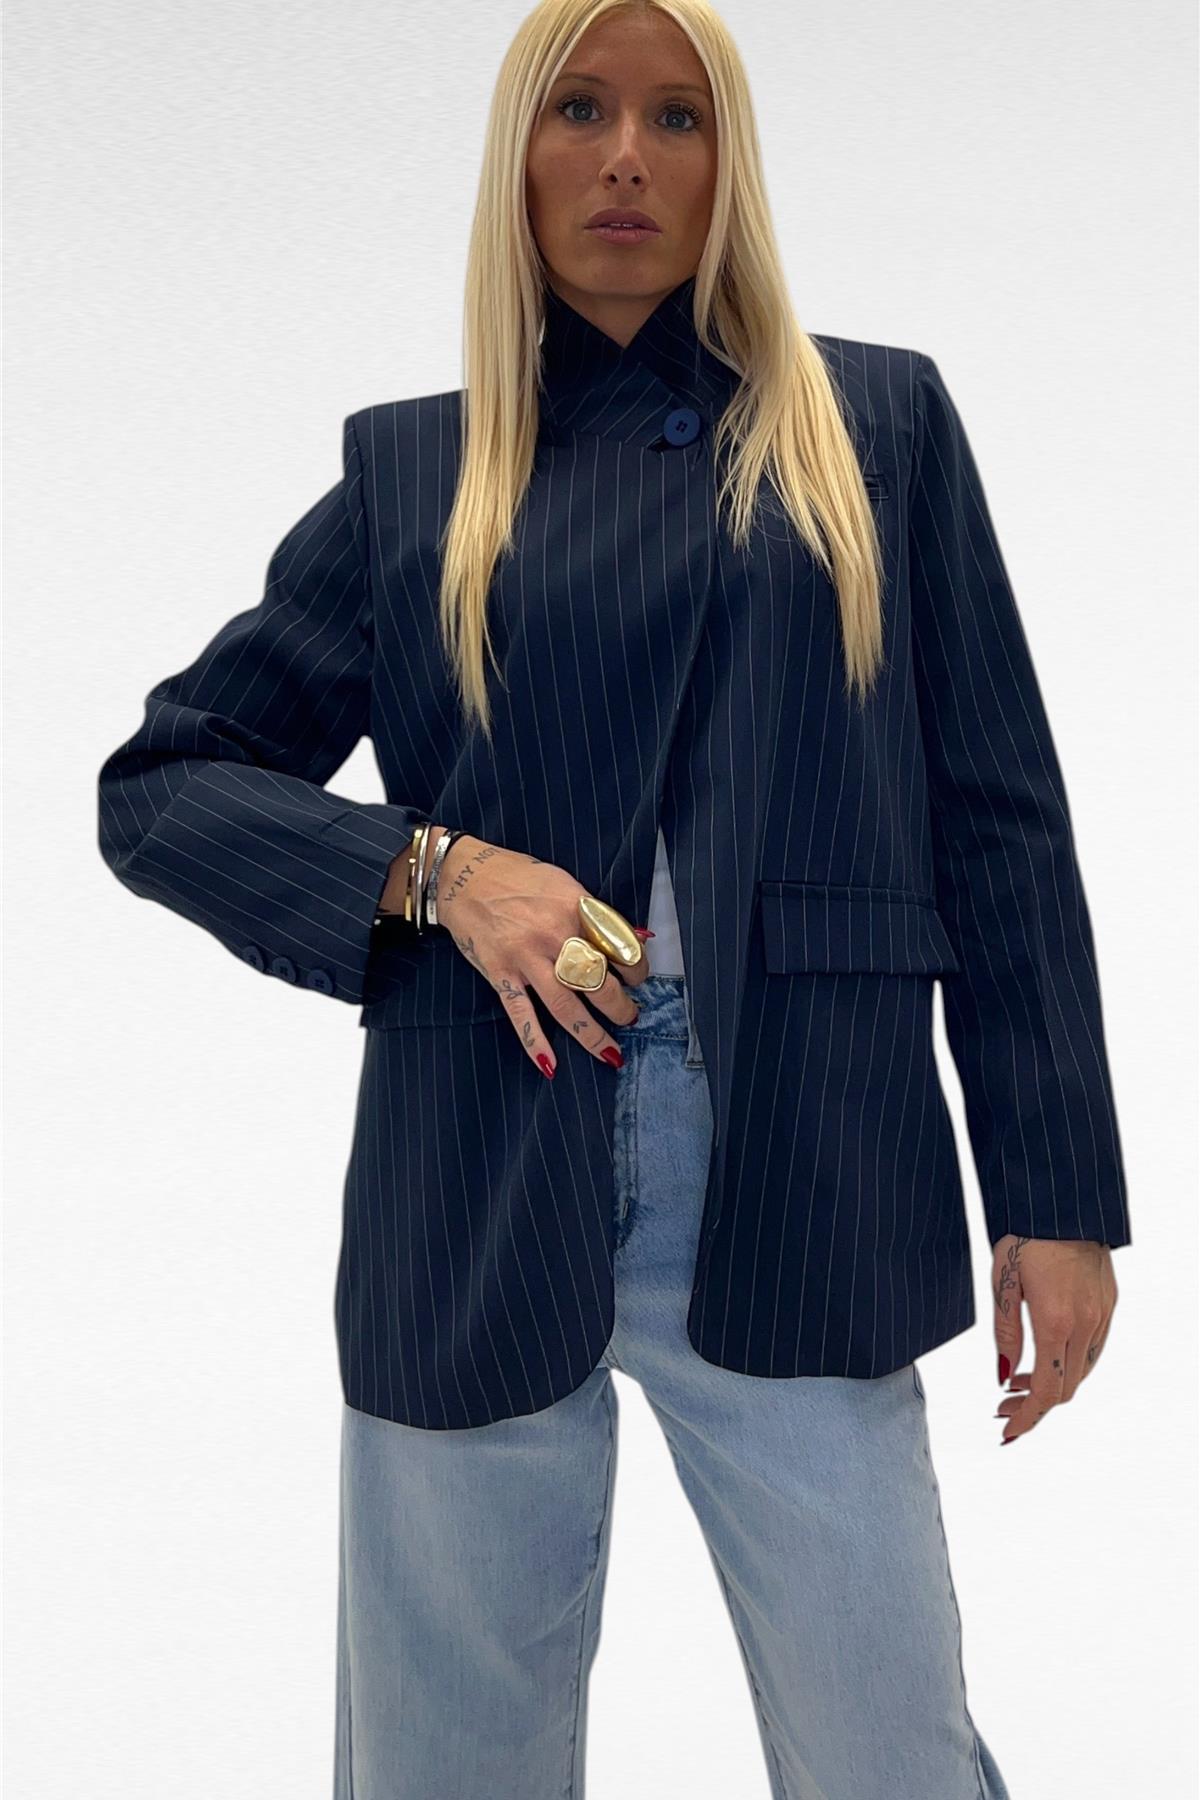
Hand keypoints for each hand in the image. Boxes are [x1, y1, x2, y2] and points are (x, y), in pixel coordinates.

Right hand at [433, 835, 647, 1077]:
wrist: (463, 875)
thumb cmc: (517, 877)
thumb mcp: (564, 883)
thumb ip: (598, 914)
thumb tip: (637, 937)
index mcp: (575, 908)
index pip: (619, 946)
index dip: (636, 968)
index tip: (639, 979)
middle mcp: (553, 934)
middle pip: (598, 981)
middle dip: (620, 1006)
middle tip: (631, 1016)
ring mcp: (525, 957)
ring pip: (566, 1005)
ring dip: (592, 1034)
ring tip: (612, 1051)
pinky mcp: (501, 973)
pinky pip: (520, 1013)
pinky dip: (534, 1041)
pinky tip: (550, 1064)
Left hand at [992, 1235, 1117, 1445]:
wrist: (1063, 1204)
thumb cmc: (1025, 1237)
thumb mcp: (1003, 1284)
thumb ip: (1005, 1333)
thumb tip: (1003, 1376)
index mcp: (1056, 1322)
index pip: (1046, 1390)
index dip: (1027, 1417)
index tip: (1007, 1431)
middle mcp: (1086, 1324)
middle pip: (1066, 1388)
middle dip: (1033, 1405)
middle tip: (1003, 1405)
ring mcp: (1103, 1315)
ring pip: (1082, 1371)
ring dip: (1053, 1384)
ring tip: (1018, 1382)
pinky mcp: (1109, 1304)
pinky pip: (1093, 1348)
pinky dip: (1070, 1363)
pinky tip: (1046, 1356)